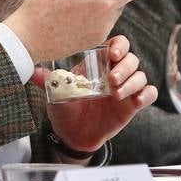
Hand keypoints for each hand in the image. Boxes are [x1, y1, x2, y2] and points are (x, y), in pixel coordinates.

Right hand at [3, 0, 139, 61]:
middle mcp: (108, 22)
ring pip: (111, 12)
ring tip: (73, 3)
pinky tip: (71, 16)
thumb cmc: (45, 7)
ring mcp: (101, 35)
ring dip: (99, 3)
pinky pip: (101, 24)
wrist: (27, 39)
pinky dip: (92, 17)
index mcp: (105, 3)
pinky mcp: (93, 43)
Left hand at [37, 34, 157, 155]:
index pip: (115, 44)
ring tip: (117, 94)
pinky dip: (146, 94)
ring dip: (132, 82)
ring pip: (140, 75)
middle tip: (112, 79)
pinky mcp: (132, 105)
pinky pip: (149, 93)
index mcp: (97, 64)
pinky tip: (136, 101)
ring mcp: (125, 88)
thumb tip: (31, 71)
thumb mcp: (55, 94)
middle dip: (124, 66)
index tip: (112, 53)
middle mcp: (113, 73)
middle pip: (130, 58)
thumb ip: (48, 81)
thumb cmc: (65, 109)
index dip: (118, 45)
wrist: (73, 136)